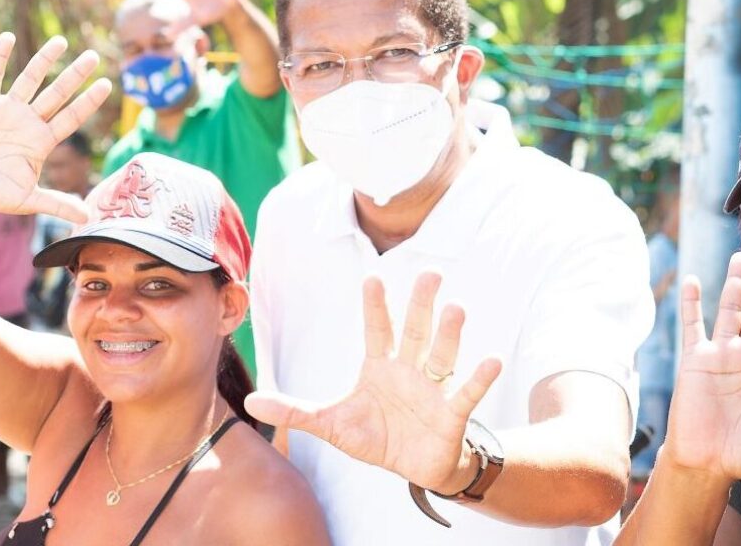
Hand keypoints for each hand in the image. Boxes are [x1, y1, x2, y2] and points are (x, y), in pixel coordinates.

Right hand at [0, 33, 111, 223]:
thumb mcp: (28, 200)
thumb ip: (56, 204)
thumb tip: (87, 218)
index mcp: (42, 141)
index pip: (71, 117)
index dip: (88, 102)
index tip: (107, 85)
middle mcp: (29, 121)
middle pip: (57, 93)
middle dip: (74, 75)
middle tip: (94, 56)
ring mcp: (7, 110)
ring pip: (30, 79)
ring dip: (44, 61)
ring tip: (61, 41)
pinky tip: (7, 38)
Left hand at [246, 273, 503, 492]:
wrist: (414, 468)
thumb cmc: (377, 437)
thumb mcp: (330, 425)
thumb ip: (293, 411)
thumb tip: (249, 401)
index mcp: (380, 367)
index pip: (376, 330)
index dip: (374, 307)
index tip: (372, 278)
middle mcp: (409, 371)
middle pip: (414, 332)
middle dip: (420, 304)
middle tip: (430, 273)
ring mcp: (432, 390)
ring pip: (441, 356)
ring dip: (450, 334)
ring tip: (456, 308)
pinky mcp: (452, 415)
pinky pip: (466, 394)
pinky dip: (478, 378)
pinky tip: (490, 360)